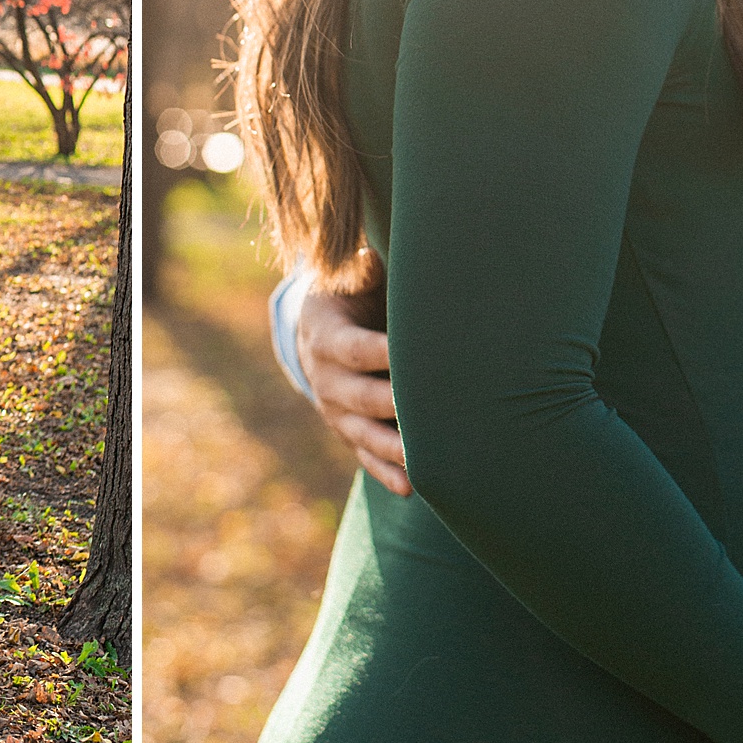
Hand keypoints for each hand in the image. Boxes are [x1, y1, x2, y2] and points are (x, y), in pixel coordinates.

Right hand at [296, 283, 408, 495]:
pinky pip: (366, 457)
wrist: (314, 333)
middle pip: (361, 397)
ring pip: (364, 434)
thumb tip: (374, 256)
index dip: (381, 354)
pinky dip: (386, 473)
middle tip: (428, 411)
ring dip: (393, 449)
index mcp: (327, 337)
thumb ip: (364, 270)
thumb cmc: (348, 296)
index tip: (410, 354)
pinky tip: (411, 487)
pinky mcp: (348, 433)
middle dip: (392, 406)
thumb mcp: (348, 277)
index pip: (355, 349)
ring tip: (421, 460)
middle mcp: (327, 379)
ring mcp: (336, 412)